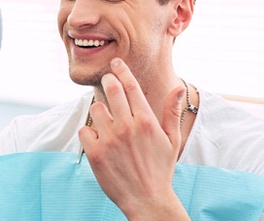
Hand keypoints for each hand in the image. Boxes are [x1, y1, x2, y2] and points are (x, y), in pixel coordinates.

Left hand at [79, 58, 189, 219]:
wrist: (147, 200)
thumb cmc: (160, 169)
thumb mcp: (172, 140)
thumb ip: (171, 111)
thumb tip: (178, 87)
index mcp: (147, 121)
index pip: (131, 86)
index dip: (122, 70)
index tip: (116, 62)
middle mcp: (128, 127)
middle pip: (110, 89)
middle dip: (107, 81)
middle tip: (107, 80)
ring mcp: (110, 139)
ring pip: (96, 109)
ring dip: (99, 111)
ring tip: (107, 122)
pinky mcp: (96, 153)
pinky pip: (85, 131)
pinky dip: (90, 134)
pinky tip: (99, 141)